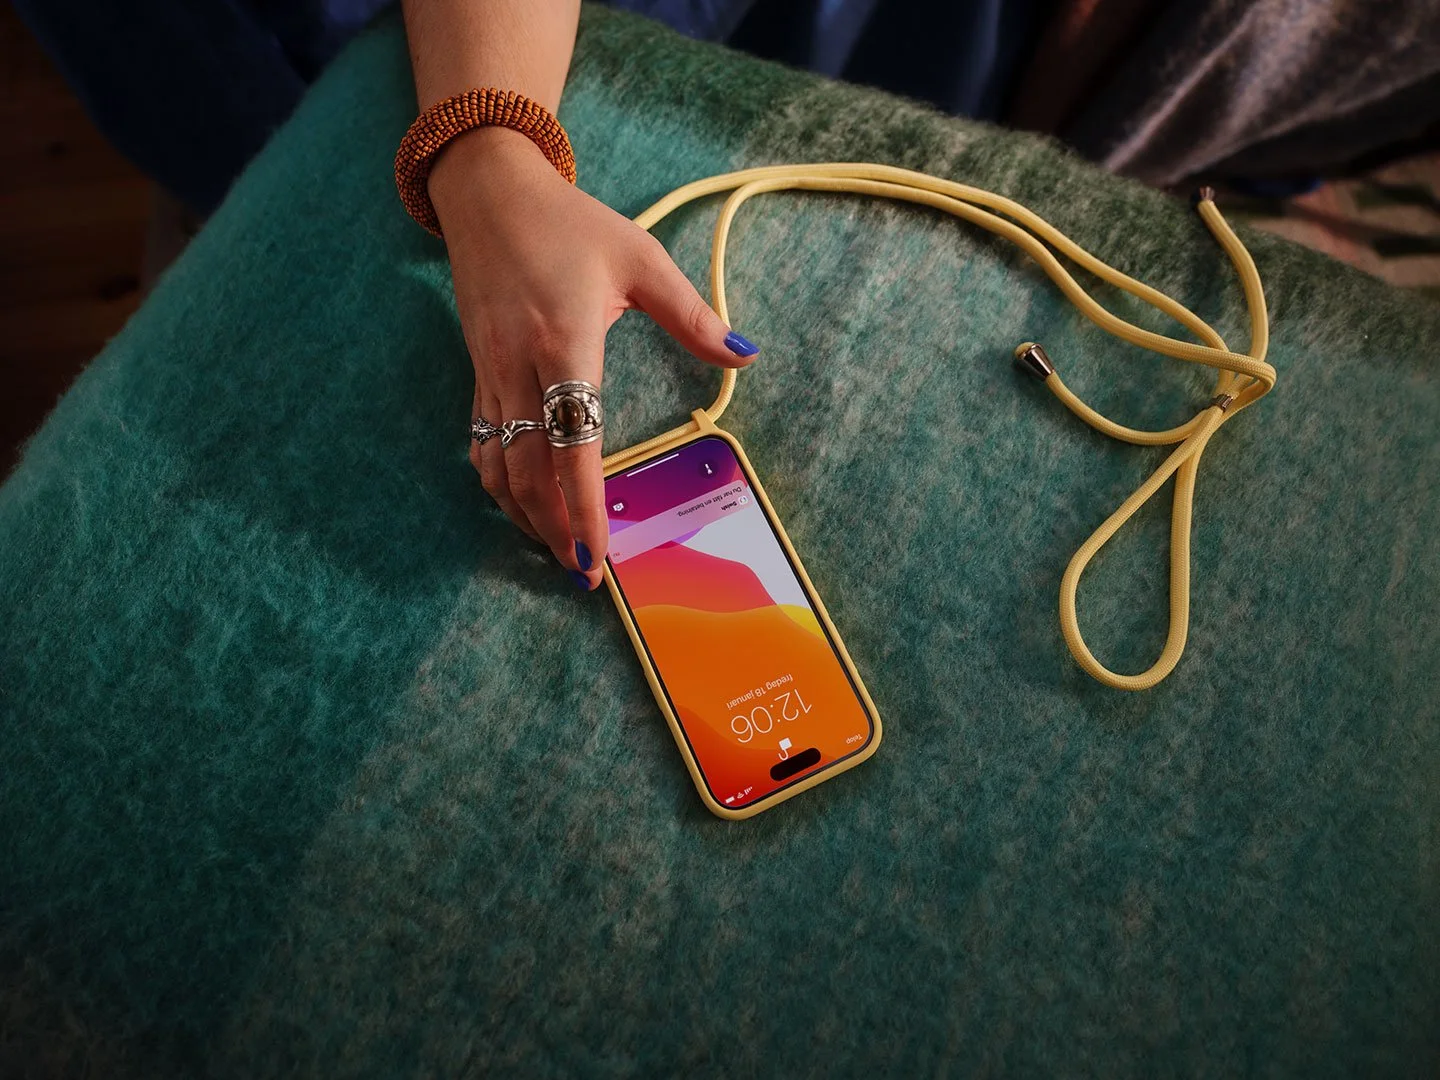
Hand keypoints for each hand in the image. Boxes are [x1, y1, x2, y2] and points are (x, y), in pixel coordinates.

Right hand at [429, 128, 757, 588]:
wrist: (488, 192)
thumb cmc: (568, 224)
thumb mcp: (640, 258)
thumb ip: (692, 314)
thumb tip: (746, 354)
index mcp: (564, 341)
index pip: (575, 442)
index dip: (584, 505)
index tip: (597, 553)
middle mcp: (520, 367)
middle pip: (531, 471)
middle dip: (555, 529)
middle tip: (584, 573)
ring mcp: (491, 374)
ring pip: (500, 466)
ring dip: (526, 516)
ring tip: (557, 552)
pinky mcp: (478, 374)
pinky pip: (484, 445)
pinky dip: (501, 486)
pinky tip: (523, 508)